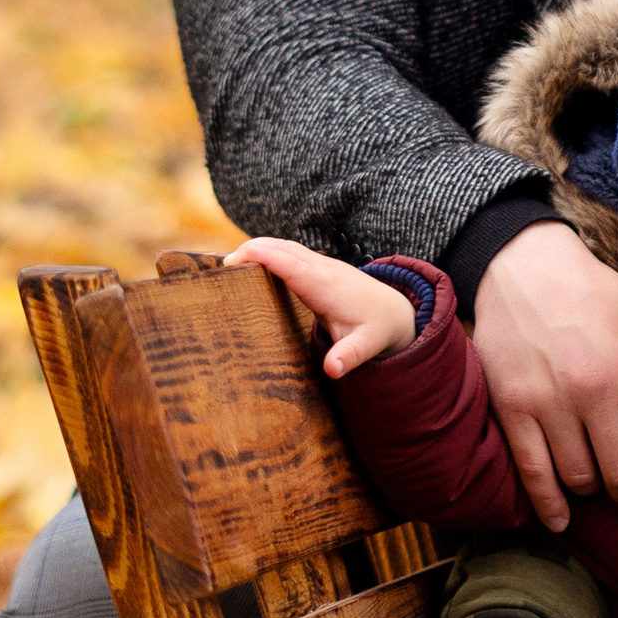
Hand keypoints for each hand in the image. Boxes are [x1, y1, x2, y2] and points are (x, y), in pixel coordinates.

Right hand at [236, 236, 414, 378]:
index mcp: (328, 287)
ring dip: (259, 248)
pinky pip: (290, 253)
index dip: (267, 258)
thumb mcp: (367, 346)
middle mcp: (324, 270)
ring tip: (229, 261)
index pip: (294, 266)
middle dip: (254, 249)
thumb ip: (350, 356)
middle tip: (222, 264)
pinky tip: (251, 262)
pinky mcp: (319, 268)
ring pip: (287, 247)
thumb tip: (333, 369)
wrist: (395, 312)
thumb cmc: (377, 329)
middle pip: (285, 249)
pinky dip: (269, 252)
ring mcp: (322, 265)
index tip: (238, 257)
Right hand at [470, 220, 617, 530]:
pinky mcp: (513, 407)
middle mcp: (597, 387)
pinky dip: (549, 505)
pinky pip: (534, 473)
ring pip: (581, 479)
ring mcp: (551, 400)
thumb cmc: (596, 301)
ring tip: (597, 481)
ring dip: (592, 491)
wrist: (526, 269)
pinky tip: (561, 518)